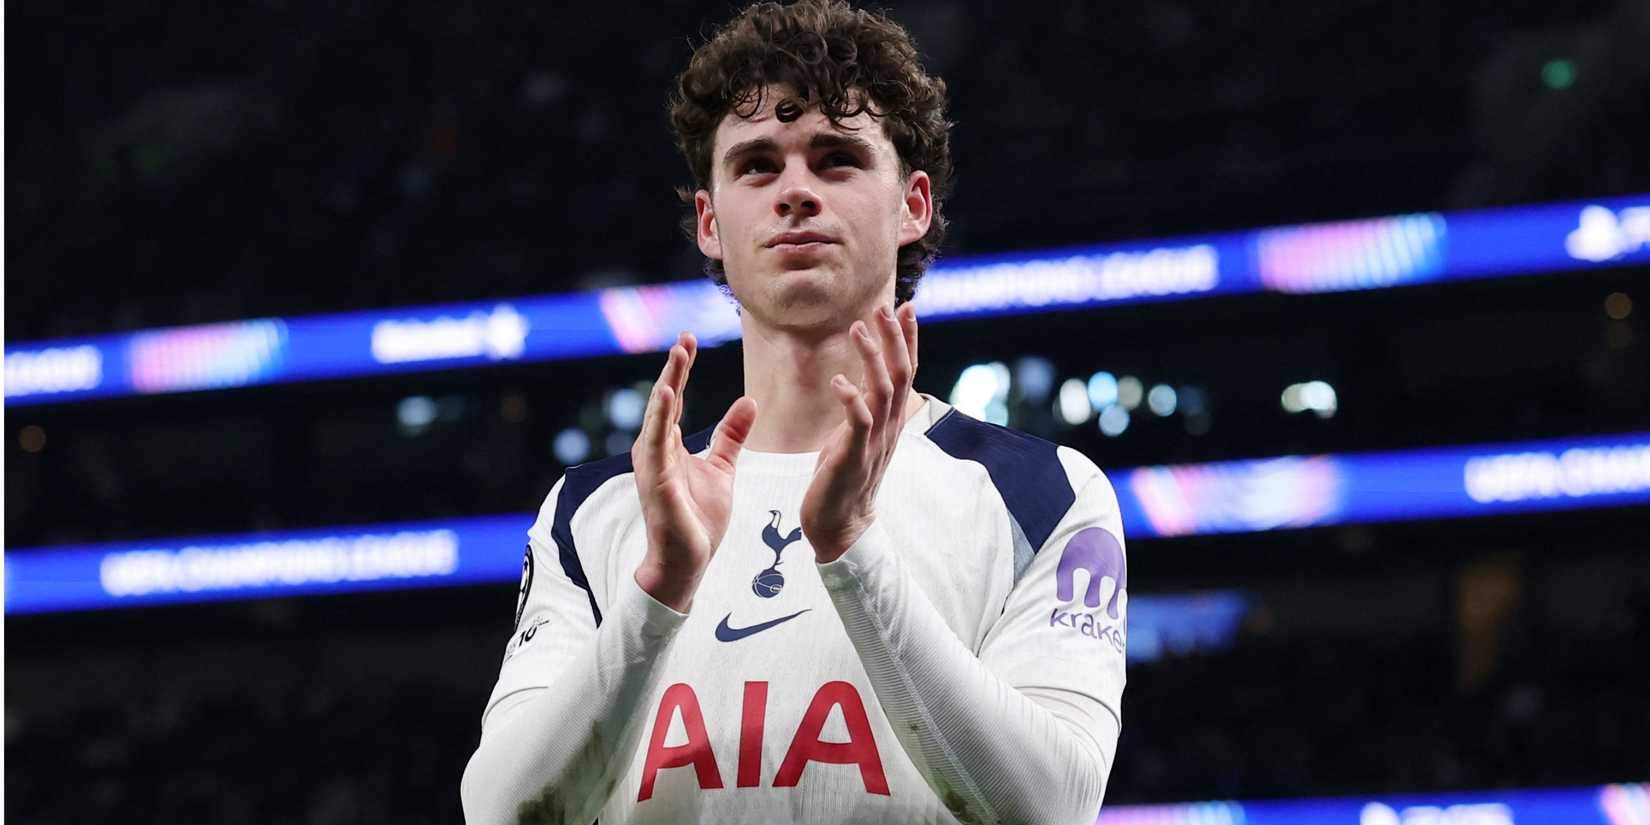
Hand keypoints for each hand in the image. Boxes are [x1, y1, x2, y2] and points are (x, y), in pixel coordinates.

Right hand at [632, 332, 757, 611]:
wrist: (688, 562)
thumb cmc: (697, 520)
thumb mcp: (722, 469)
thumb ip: (730, 437)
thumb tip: (748, 402)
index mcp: (670, 446)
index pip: (677, 399)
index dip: (683, 369)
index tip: (690, 339)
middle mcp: (656, 450)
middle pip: (665, 399)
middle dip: (675, 368)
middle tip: (684, 337)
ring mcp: (654, 464)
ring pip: (659, 415)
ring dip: (669, 383)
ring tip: (679, 354)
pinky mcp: (657, 480)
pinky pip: (657, 443)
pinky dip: (662, 417)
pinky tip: (670, 394)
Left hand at [801, 303, 918, 562]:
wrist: (839, 527)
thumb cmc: (842, 479)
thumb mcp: (855, 436)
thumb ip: (863, 409)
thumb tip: (860, 381)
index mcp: (890, 421)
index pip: (906, 372)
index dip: (908, 339)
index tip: (905, 306)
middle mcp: (888, 428)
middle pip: (901, 375)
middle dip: (895, 339)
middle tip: (884, 307)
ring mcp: (873, 443)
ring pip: (882, 392)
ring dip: (872, 357)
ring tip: (858, 328)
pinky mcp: (853, 458)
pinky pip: (859, 423)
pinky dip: (851, 399)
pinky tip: (838, 381)